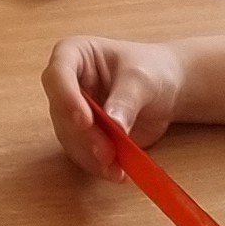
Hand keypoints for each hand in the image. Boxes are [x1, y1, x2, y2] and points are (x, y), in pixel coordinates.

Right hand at [41, 35, 188, 175]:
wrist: (166, 90)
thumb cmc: (152, 70)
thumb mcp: (143, 79)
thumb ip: (126, 99)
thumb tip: (113, 124)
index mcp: (74, 54)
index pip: (58, 74)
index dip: (66, 97)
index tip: (85, 120)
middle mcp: (66, 83)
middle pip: (61, 112)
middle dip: (83, 136)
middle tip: (107, 153)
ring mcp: (72, 110)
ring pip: (68, 137)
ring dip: (90, 155)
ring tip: (116, 167)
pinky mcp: (82, 134)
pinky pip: (81, 153)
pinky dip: (96, 165)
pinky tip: (116, 171)